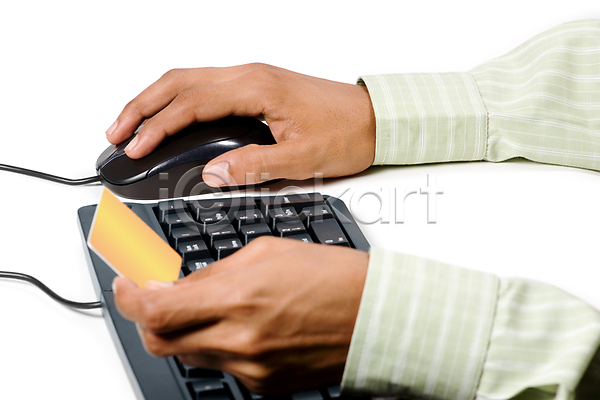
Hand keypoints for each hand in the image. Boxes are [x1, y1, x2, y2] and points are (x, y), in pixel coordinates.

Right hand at [105, 63, 375, 186]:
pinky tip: (168, 117)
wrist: (376, 118)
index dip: (157, 127)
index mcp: (256, 88)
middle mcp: (248, 75)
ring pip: (187, 80)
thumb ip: (253, 166)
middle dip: (141, 107)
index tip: (134, 148)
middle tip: (115, 135)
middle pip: (178, 82)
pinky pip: (204, 86)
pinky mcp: (255, 86)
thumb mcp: (302, 159)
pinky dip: (177, 100)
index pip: (190, 104)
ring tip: (130, 125)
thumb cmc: (347, 133)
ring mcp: (250, 78)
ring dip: (154, 100)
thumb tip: (210, 172)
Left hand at [113, 237, 368, 394]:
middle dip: (147, 318)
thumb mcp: (267, 251)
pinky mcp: (264, 386)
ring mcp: (250, 369)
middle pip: (160, 341)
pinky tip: (239, 326)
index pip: (156, 309)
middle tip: (157, 295)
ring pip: (188, 355)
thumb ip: (214, 272)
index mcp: (239, 297)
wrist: (375, 315)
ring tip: (208, 306)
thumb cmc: (331, 276)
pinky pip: (221, 368)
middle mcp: (239, 340)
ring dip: (184, 331)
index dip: (128, 297)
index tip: (126, 284)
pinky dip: (217, 346)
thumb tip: (179, 285)